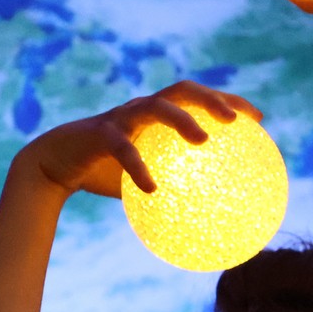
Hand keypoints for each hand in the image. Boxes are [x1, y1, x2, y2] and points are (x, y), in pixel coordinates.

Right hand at [16, 82, 264, 198]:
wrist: (54, 168)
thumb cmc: (104, 174)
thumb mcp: (145, 181)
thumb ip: (172, 188)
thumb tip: (208, 221)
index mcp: (155, 115)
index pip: (197, 99)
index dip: (227, 102)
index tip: (258, 117)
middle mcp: (140, 109)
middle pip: (181, 90)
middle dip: (211, 99)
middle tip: (236, 121)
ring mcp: (119, 117)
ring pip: (154, 106)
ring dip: (181, 119)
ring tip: (203, 140)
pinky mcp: (98, 133)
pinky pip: (122, 147)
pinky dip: (138, 166)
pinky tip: (153, 189)